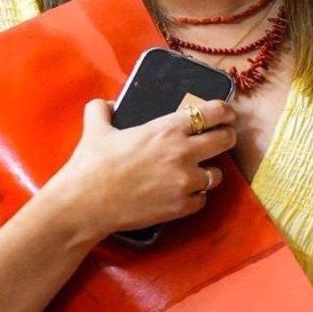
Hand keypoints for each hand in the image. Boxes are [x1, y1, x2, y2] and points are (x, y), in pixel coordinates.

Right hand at [47, 98, 237, 237]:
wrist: (86, 204)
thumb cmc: (92, 164)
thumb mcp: (95, 127)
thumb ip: (102, 109)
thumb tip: (106, 104)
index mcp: (168, 128)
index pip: (215, 113)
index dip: (225, 111)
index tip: (226, 114)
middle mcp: (184, 153)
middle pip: (226, 140)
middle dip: (226, 137)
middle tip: (220, 139)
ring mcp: (186, 182)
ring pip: (217, 174)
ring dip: (208, 172)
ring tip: (196, 172)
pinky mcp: (182, 207)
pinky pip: (202, 199)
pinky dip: (195, 196)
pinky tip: (182, 193)